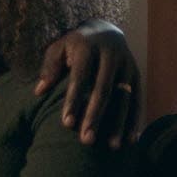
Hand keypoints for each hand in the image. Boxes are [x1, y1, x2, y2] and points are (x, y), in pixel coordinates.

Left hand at [34, 19, 140, 148]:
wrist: (105, 30)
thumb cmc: (75, 45)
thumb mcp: (58, 47)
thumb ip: (49, 67)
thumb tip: (39, 91)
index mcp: (88, 46)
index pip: (80, 77)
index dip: (74, 100)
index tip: (67, 124)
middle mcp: (111, 54)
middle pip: (103, 90)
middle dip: (95, 116)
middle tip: (86, 140)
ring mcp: (127, 65)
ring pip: (124, 97)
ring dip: (119, 123)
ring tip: (112, 147)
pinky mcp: (137, 75)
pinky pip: (138, 100)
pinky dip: (135, 120)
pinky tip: (130, 141)